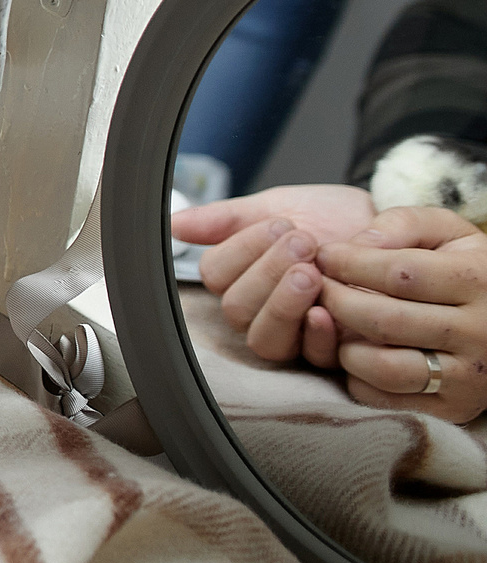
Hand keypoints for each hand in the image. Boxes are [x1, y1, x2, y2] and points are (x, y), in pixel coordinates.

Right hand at [171, 184, 376, 361]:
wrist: (389, 228)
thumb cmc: (332, 217)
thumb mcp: (278, 205)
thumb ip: (226, 218)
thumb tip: (174, 224)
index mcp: (241, 276)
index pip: (215, 276)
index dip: (241, 251)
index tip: (277, 225)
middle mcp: (260, 310)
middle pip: (235, 309)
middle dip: (266, 272)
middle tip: (301, 242)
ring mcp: (294, 334)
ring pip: (263, 339)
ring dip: (282, 304)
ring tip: (312, 272)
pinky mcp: (331, 353)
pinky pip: (309, 358)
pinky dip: (314, 335)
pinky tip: (326, 310)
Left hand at [312, 208, 486, 422]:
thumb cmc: (466, 268)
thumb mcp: (448, 231)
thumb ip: (403, 224)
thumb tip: (358, 244)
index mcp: (478, 282)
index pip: (401, 274)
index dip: (350, 263)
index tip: (324, 255)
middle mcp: (479, 333)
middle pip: (386, 321)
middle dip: (336, 300)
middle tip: (315, 286)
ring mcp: (469, 377)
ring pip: (385, 368)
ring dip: (343, 344)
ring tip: (334, 321)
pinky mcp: (454, 408)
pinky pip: (386, 400)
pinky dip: (357, 376)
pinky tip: (355, 350)